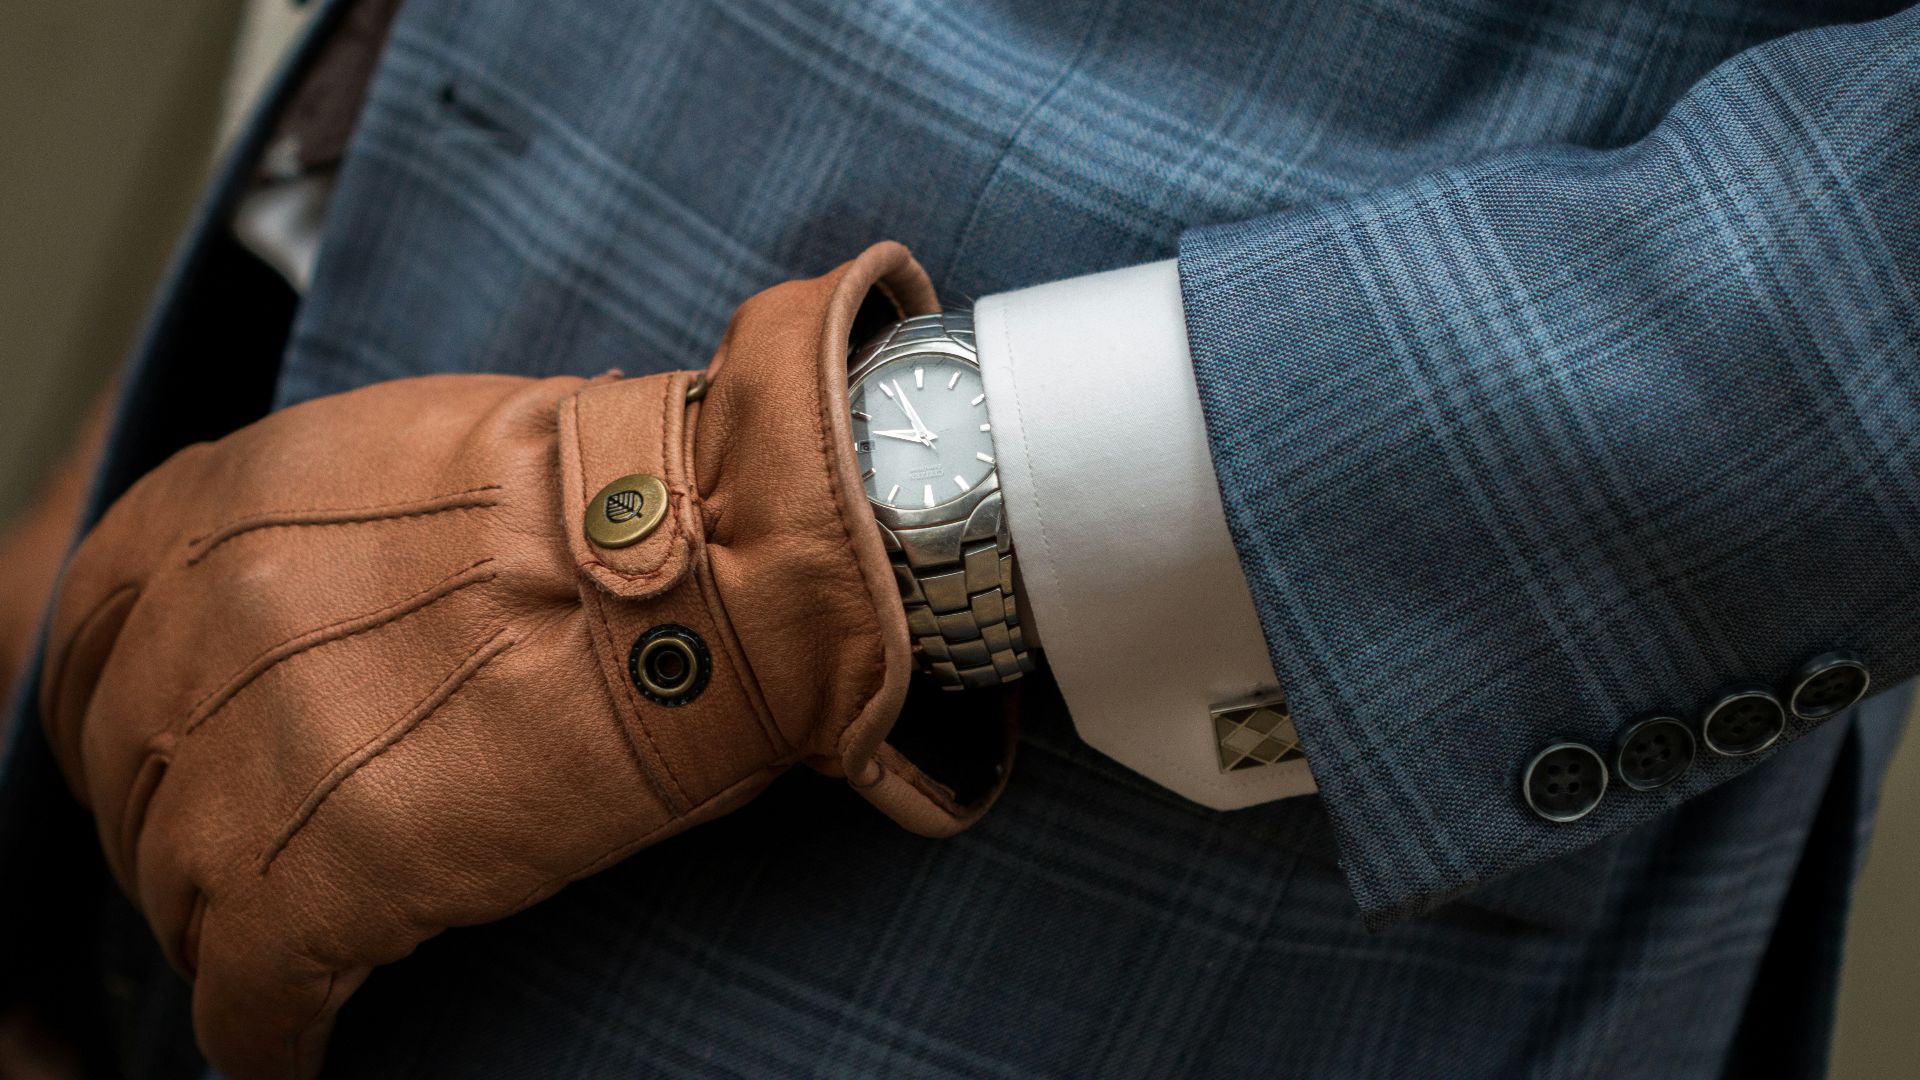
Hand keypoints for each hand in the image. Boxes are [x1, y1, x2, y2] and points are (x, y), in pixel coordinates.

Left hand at [39, 243, 1009, 1079]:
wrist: (727, 552)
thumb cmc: (623, 498)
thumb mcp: (413, 454)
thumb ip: (311, 527)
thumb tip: (302, 609)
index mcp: (221, 511)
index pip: (91, 639)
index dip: (134, 716)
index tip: (178, 760)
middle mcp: (209, 625)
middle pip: (132, 777)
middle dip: (185, 830)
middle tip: (264, 857)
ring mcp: (259, 755)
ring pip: (181, 896)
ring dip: (234, 930)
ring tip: (302, 949)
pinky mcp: (331, 879)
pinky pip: (250, 996)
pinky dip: (274, 1029)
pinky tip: (308, 1035)